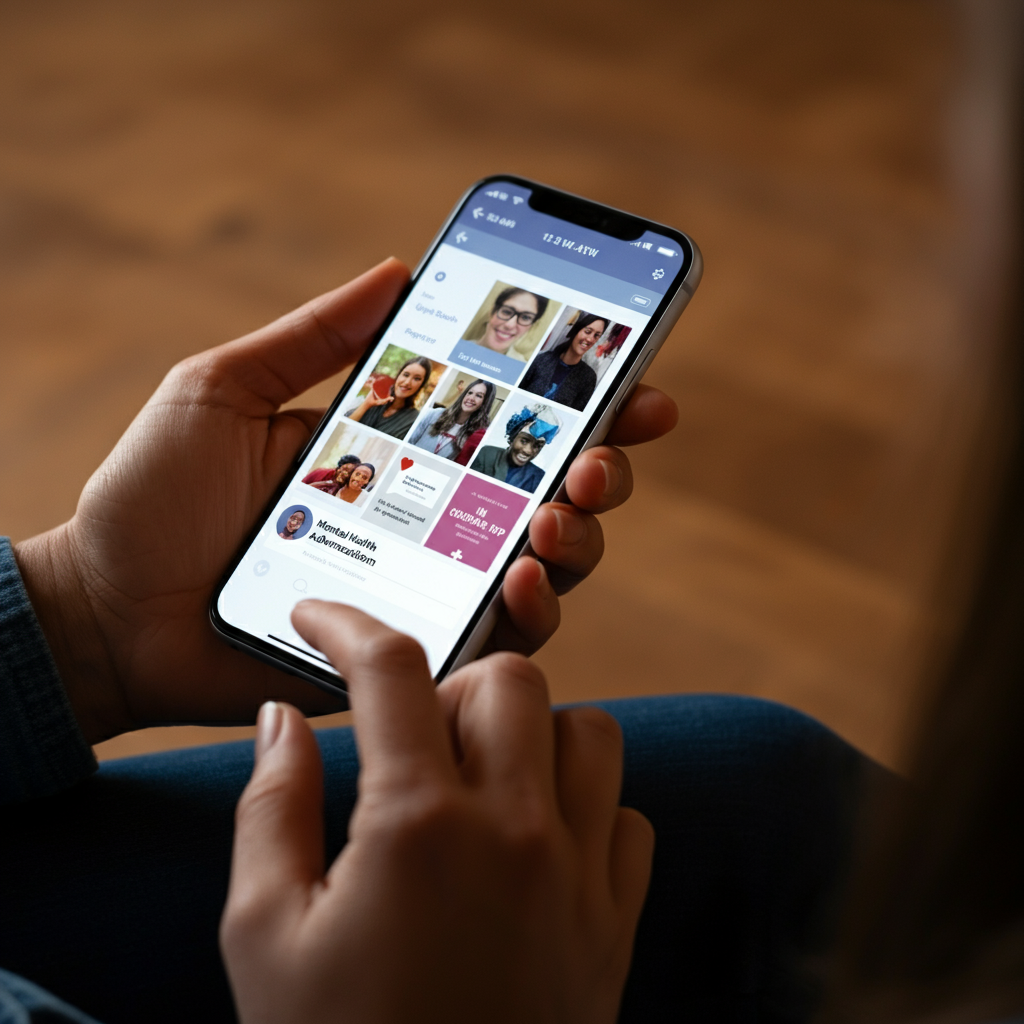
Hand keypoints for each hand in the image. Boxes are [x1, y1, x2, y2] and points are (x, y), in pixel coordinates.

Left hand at [13, 259, 676, 742]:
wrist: (108, 610)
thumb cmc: (155, 497)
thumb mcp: (225, 391)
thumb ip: (312, 337)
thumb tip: (397, 267)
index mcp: (399, 456)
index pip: (509, 428)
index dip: (583, 408)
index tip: (634, 383)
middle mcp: (428, 523)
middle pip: (550, 499)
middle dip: (600, 473)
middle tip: (598, 458)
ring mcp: (425, 591)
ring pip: (544, 571)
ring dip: (576, 542)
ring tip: (556, 518)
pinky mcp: (410, 653)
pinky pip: (495, 642)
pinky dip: (529, 615)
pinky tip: (522, 583)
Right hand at [221, 603, 653, 1023]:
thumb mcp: (263, 936)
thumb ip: (269, 808)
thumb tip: (283, 718)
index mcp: (418, 825)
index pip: (388, 671)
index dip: (345, 623)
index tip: (318, 619)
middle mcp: (515, 830)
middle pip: (512, 676)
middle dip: (453, 684)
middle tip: (410, 737)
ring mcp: (579, 876)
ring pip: (589, 732)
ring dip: (532, 733)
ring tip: (480, 781)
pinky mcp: (615, 924)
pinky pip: (626, 819)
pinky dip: (585, 807)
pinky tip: (534, 844)